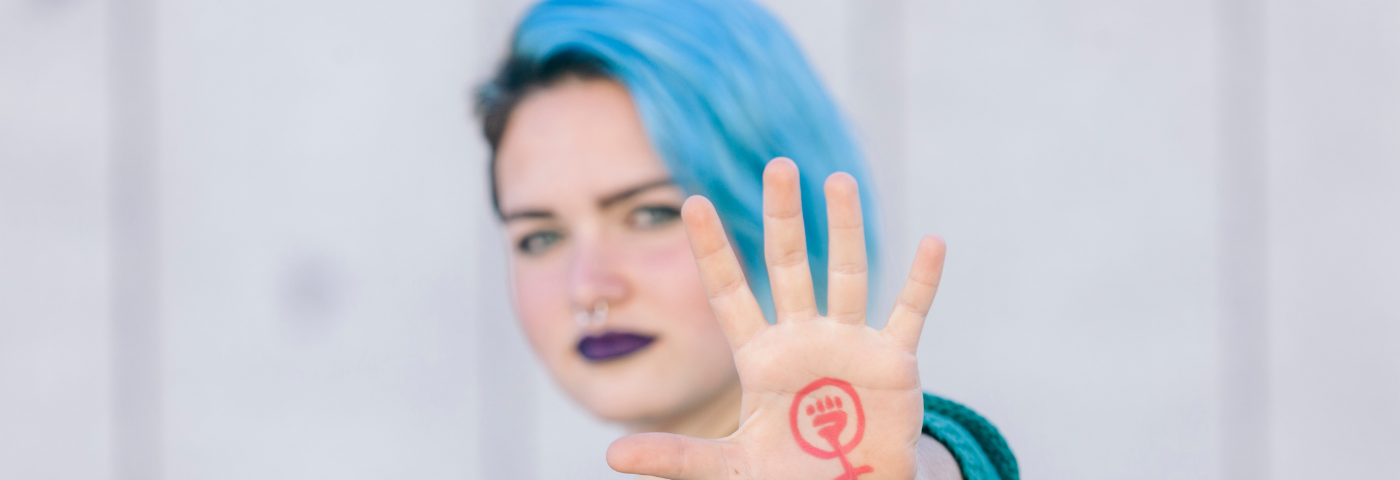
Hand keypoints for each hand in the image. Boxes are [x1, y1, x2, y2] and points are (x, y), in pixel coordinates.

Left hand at [606, 158, 947, 479]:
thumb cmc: (789, 478)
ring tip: (838, 179)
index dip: (712, 249)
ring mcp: (848, 345)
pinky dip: (922, 281)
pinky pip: (909, 314)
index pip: (728, 292)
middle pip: (789, 266)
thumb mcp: (729, 468)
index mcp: (760, 358)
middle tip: (777, 165)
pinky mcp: (891, 363)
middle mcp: (803, 339)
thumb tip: (613, 459)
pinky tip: (932, 242)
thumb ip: (676, 457)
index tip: (691, 202)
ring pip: (848, 275)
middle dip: (782, 217)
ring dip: (845, 229)